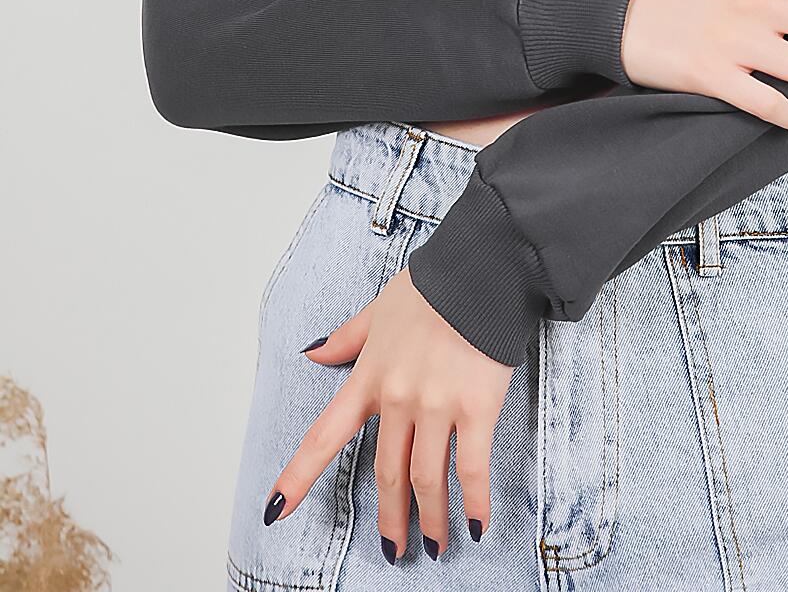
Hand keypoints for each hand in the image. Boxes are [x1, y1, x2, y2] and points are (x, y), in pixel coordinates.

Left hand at [261, 265, 512, 560]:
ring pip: (425, 478)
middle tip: (395, 549)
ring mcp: (436, 405)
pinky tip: (476, 525)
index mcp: (369, 376)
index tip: (275, 511)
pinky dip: (473, 501)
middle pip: (386, 472)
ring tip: (435, 546)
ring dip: (429, 520)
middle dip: (390, 517)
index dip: (298, 477)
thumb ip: (347, 338)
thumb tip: (313, 353)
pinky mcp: (476, 408)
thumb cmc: (433, 285)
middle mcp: (396, 398)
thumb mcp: (379, 309)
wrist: (482, 268)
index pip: (325, 435)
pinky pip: (471, 467)